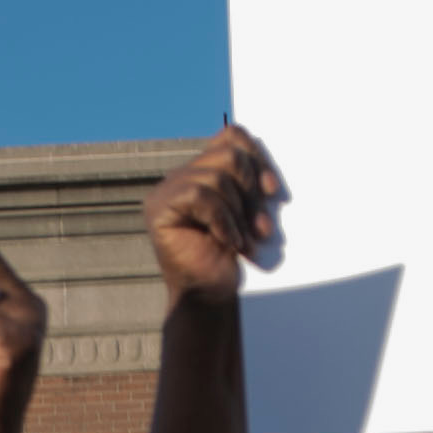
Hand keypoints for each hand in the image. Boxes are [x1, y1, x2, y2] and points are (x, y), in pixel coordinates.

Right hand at [143, 125, 279, 304]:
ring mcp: (166, 192)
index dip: (257, 157)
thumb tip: (267, 168)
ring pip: (216, 177)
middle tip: (261, 226)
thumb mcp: (249, 212)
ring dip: (239, 213)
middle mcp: (181, 176)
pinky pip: (200, 197)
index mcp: (202, 171)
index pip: (231, 136)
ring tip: (243, 241)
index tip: (273, 191)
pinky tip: (228, 243)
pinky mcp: (159, 209)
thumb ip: (249, 183)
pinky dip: (222, 221)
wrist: (212, 296)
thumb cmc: (231, 258)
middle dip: (251, 190)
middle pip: (227, 154)